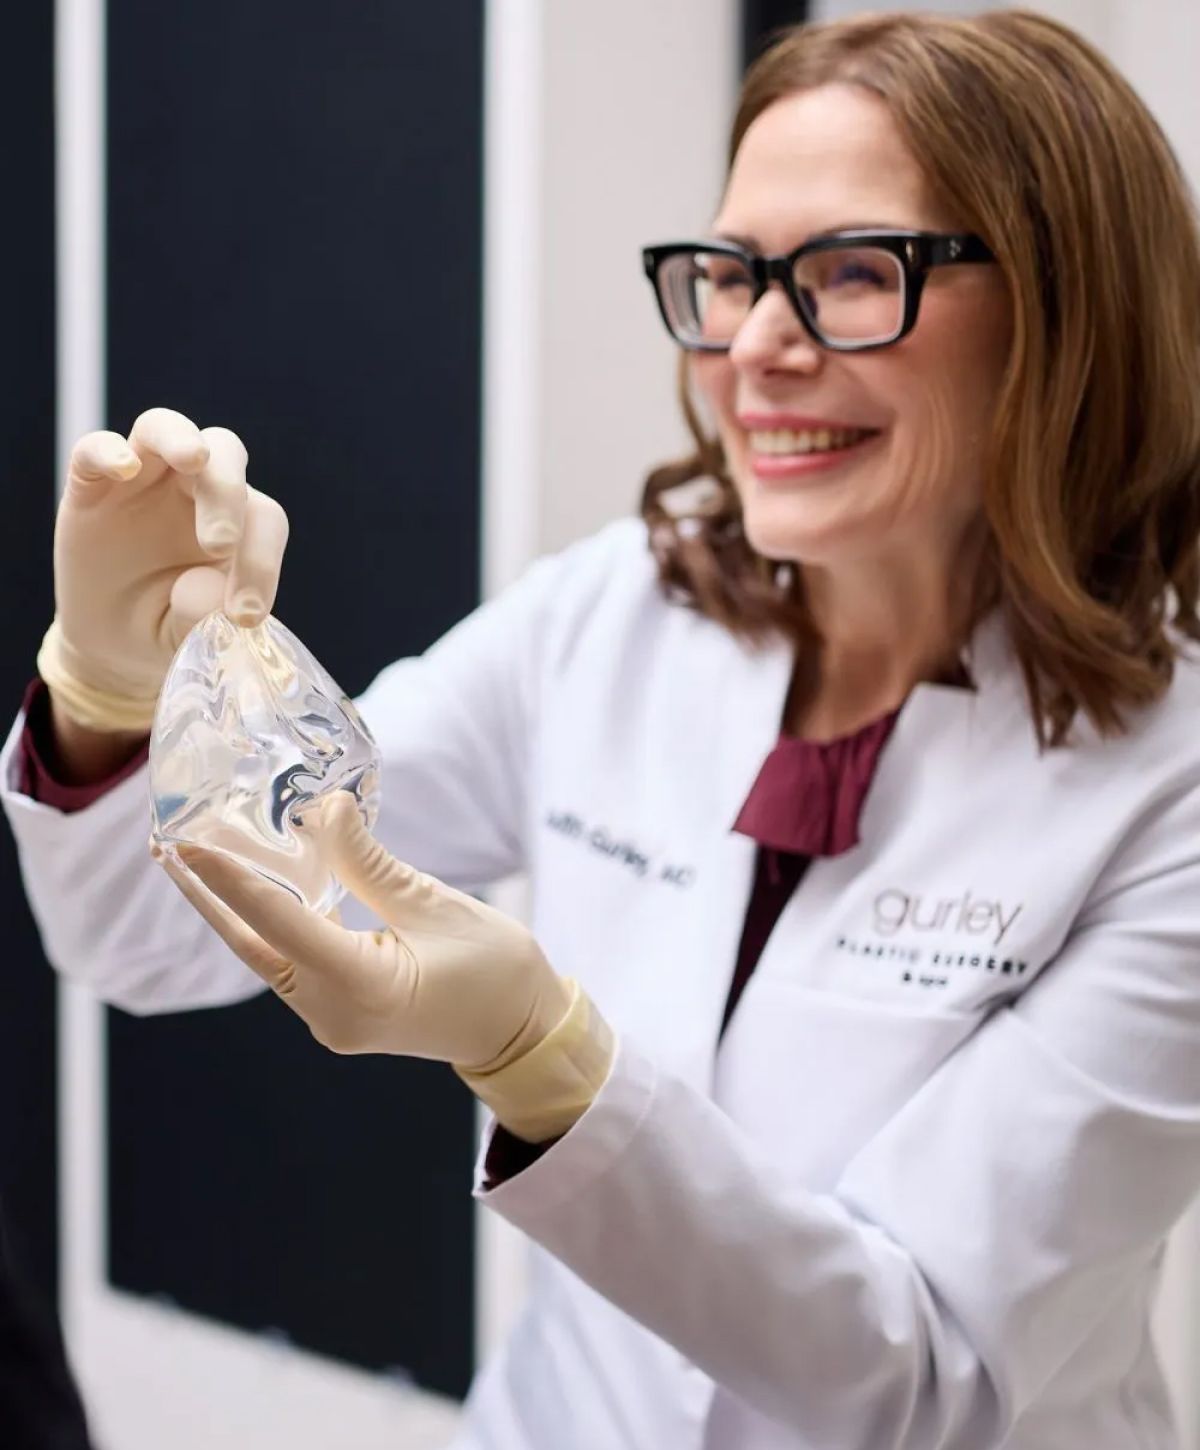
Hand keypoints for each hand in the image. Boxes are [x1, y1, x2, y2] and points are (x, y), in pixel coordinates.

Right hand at [42, 407, 288, 730]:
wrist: (116, 642)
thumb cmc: (171, 627)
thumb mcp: (192, 636)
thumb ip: (204, 617)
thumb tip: (209, 596)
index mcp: (240, 520)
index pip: (262, 518)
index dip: (261, 561)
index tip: (246, 615)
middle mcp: (196, 489)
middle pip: (226, 456)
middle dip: (228, 495)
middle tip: (220, 546)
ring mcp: (142, 479)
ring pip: (165, 428)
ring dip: (182, 439)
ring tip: (194, 459)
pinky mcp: (90, 486)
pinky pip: (95, 450)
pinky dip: (108, 451)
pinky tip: (124, 468)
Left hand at [153, 792, 573, 1071]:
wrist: (522, 1031)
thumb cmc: (496, 970)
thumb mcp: (436, 904)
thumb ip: (370, 862)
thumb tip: (323, 810)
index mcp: (362, 989)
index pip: (279, 924)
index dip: (230, 879)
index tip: (187, 843)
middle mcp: (332, 1013)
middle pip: (254, 945)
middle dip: (210, 894)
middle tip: (165, 844)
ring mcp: (331, 1018)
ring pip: (266, 954)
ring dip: (232, 907)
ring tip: (194, 859)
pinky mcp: (337, 1010)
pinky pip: (289, 961)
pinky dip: (265, 923)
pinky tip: (248, 887)